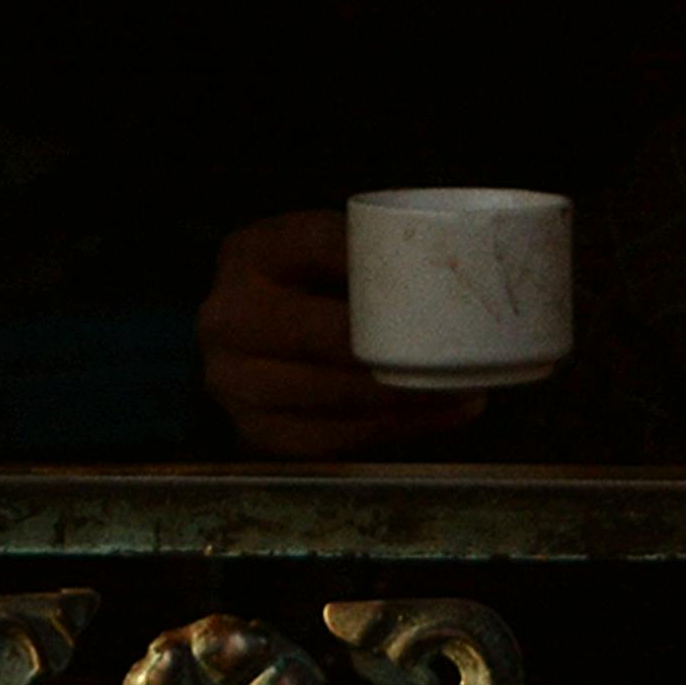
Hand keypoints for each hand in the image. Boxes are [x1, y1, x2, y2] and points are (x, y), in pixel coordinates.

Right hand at [196, 210, 493, 462]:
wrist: (244, 335)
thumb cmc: (303, 287)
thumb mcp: (316, 252)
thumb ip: (364, 247)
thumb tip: (457, 254)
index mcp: (249, 254)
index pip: (318, 245)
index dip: (377, 261)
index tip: (441, 274)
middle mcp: (226, 317)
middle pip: (321, 335)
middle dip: (394, 350)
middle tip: (458, 354)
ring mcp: (229, 379)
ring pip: (326, 395)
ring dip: (400, 399)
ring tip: (459, 392)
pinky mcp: (250, 430)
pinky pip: (326, 440)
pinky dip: (386, 431)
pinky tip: (430, 419)